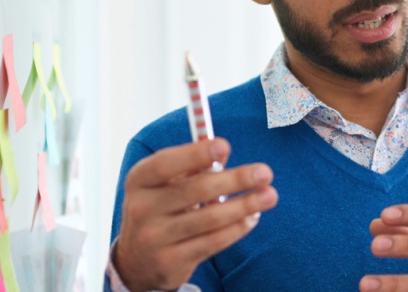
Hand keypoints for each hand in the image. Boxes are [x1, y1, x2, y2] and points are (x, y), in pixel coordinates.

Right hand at [113, 139, 278, 290]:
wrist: (137, 260)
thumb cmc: (160, 209)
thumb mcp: (164, 185)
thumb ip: (190, 168)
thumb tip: (223, 152)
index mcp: (139, 181)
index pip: (165, 164)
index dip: (195, 154)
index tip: (225, 146)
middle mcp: (142, 209)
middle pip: (195, 190)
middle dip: (235, 179)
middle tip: (265, 173)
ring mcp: (155, 238)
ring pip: (209, 218)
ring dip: (245, 205)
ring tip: (270, 195)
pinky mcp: (171, 262)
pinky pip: (212, 242)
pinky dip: (237, 228)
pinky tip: (252, 217)